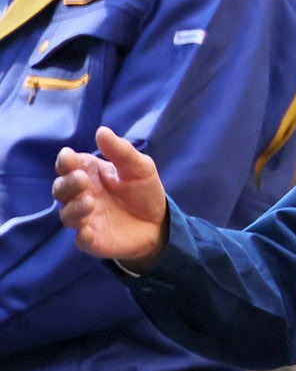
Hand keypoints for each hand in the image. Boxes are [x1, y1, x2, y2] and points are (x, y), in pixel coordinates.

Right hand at [52, 127, 168, 268]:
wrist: (159, 223)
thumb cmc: (144, 191)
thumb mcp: (139, 167)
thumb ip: (121, 150)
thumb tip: (102, 131)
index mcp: (88, 174)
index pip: (67, 166)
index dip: (64, 161)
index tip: (69, 158)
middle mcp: (81, 195)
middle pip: (60, 189)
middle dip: (67, 183)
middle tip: (82, 179)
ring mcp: (85, 218)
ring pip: (67, 214)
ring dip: (74, 208)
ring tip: (89, 201)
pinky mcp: (93, 239)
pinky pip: (81, 239)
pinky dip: (81, 235)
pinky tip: (87, 230)